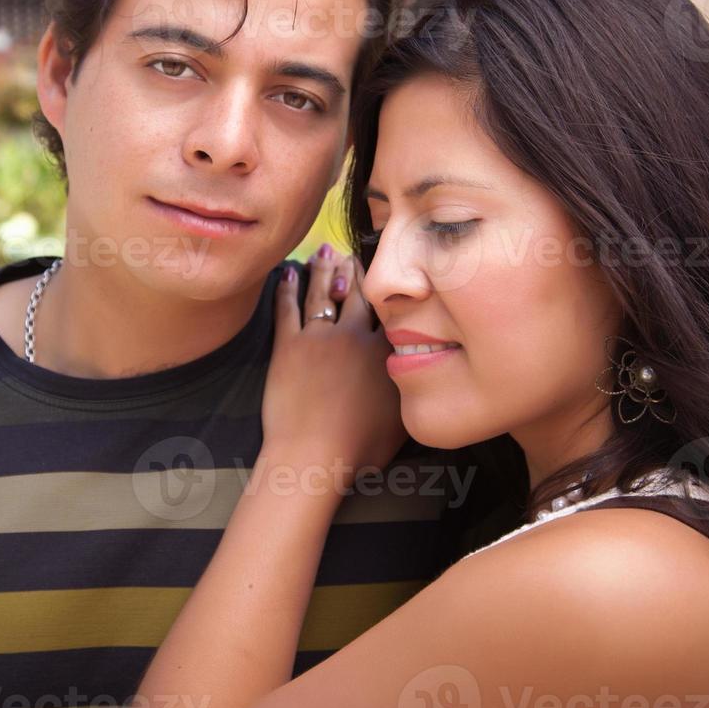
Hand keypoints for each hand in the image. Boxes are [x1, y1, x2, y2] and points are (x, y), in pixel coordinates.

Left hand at [262, 244, 406, 486]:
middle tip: (354, 253)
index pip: (391, 310)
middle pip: (358, 293)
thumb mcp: (403, 420)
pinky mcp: (288, 346)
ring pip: (322, 292)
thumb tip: (421, 370)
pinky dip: (287, 289)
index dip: (389, 289)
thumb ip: (410, 387)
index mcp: (384, 352)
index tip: (390, 272)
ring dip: (324, 269)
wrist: (314, 455)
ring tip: (325, 252)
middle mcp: (354, 336)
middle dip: (356, 270)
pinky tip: (288, 273)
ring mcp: (319, 338)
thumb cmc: (360, 447)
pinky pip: (287, 308)